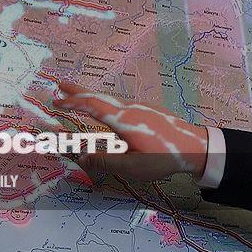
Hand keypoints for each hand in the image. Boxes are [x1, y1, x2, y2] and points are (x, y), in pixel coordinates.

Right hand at [53, 81, 208, 181]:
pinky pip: (118, 101)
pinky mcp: (147, 109)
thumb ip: (105, 162)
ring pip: (109, 97)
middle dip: (78, 90)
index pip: (91, 106)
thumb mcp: (132, 167)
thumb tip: (81, 157)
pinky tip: (105, 107)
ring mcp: (139, 106)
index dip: (72, 103)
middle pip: (99, 95)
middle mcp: (129, 107)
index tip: (56, 101)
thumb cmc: (164, 157)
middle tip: (60, 84)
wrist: (195, 146)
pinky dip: (104, 100)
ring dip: (91, 95)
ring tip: (78, 95)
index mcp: (123, 119)